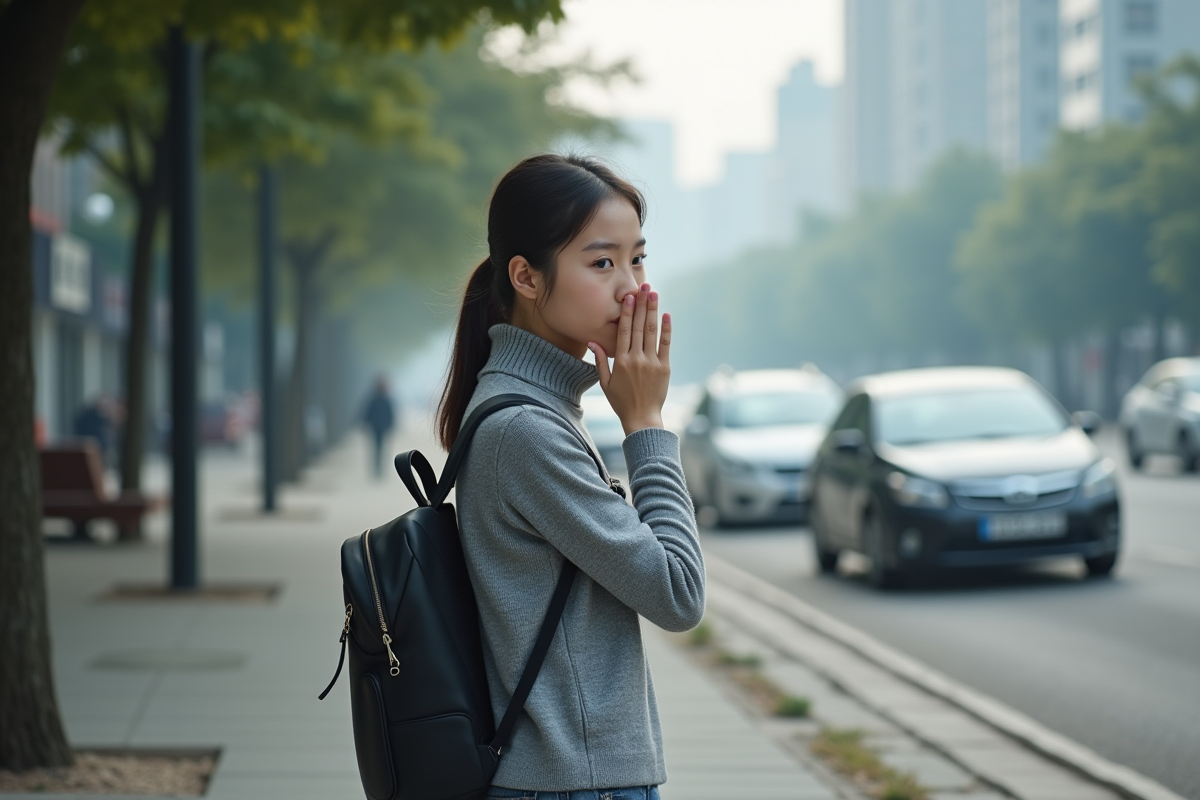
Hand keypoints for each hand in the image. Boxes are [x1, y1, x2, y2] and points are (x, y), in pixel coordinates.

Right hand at [589, 283, 671, 435]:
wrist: (642, 418)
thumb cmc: (621, 402)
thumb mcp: (605, 382)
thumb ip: (600, 360)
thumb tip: (592, 342)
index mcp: (620, 361)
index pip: (623, 331)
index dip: (626, 312)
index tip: (628, 296)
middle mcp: (636, 359)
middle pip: (638, 326)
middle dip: (641, 304)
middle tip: (644, 286)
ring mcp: (651, 362)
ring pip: (652, 332)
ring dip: (653, 311)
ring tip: (654, 294)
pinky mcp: (664, 368)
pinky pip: (665, 345)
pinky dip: (666, 330)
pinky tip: (666, 315)